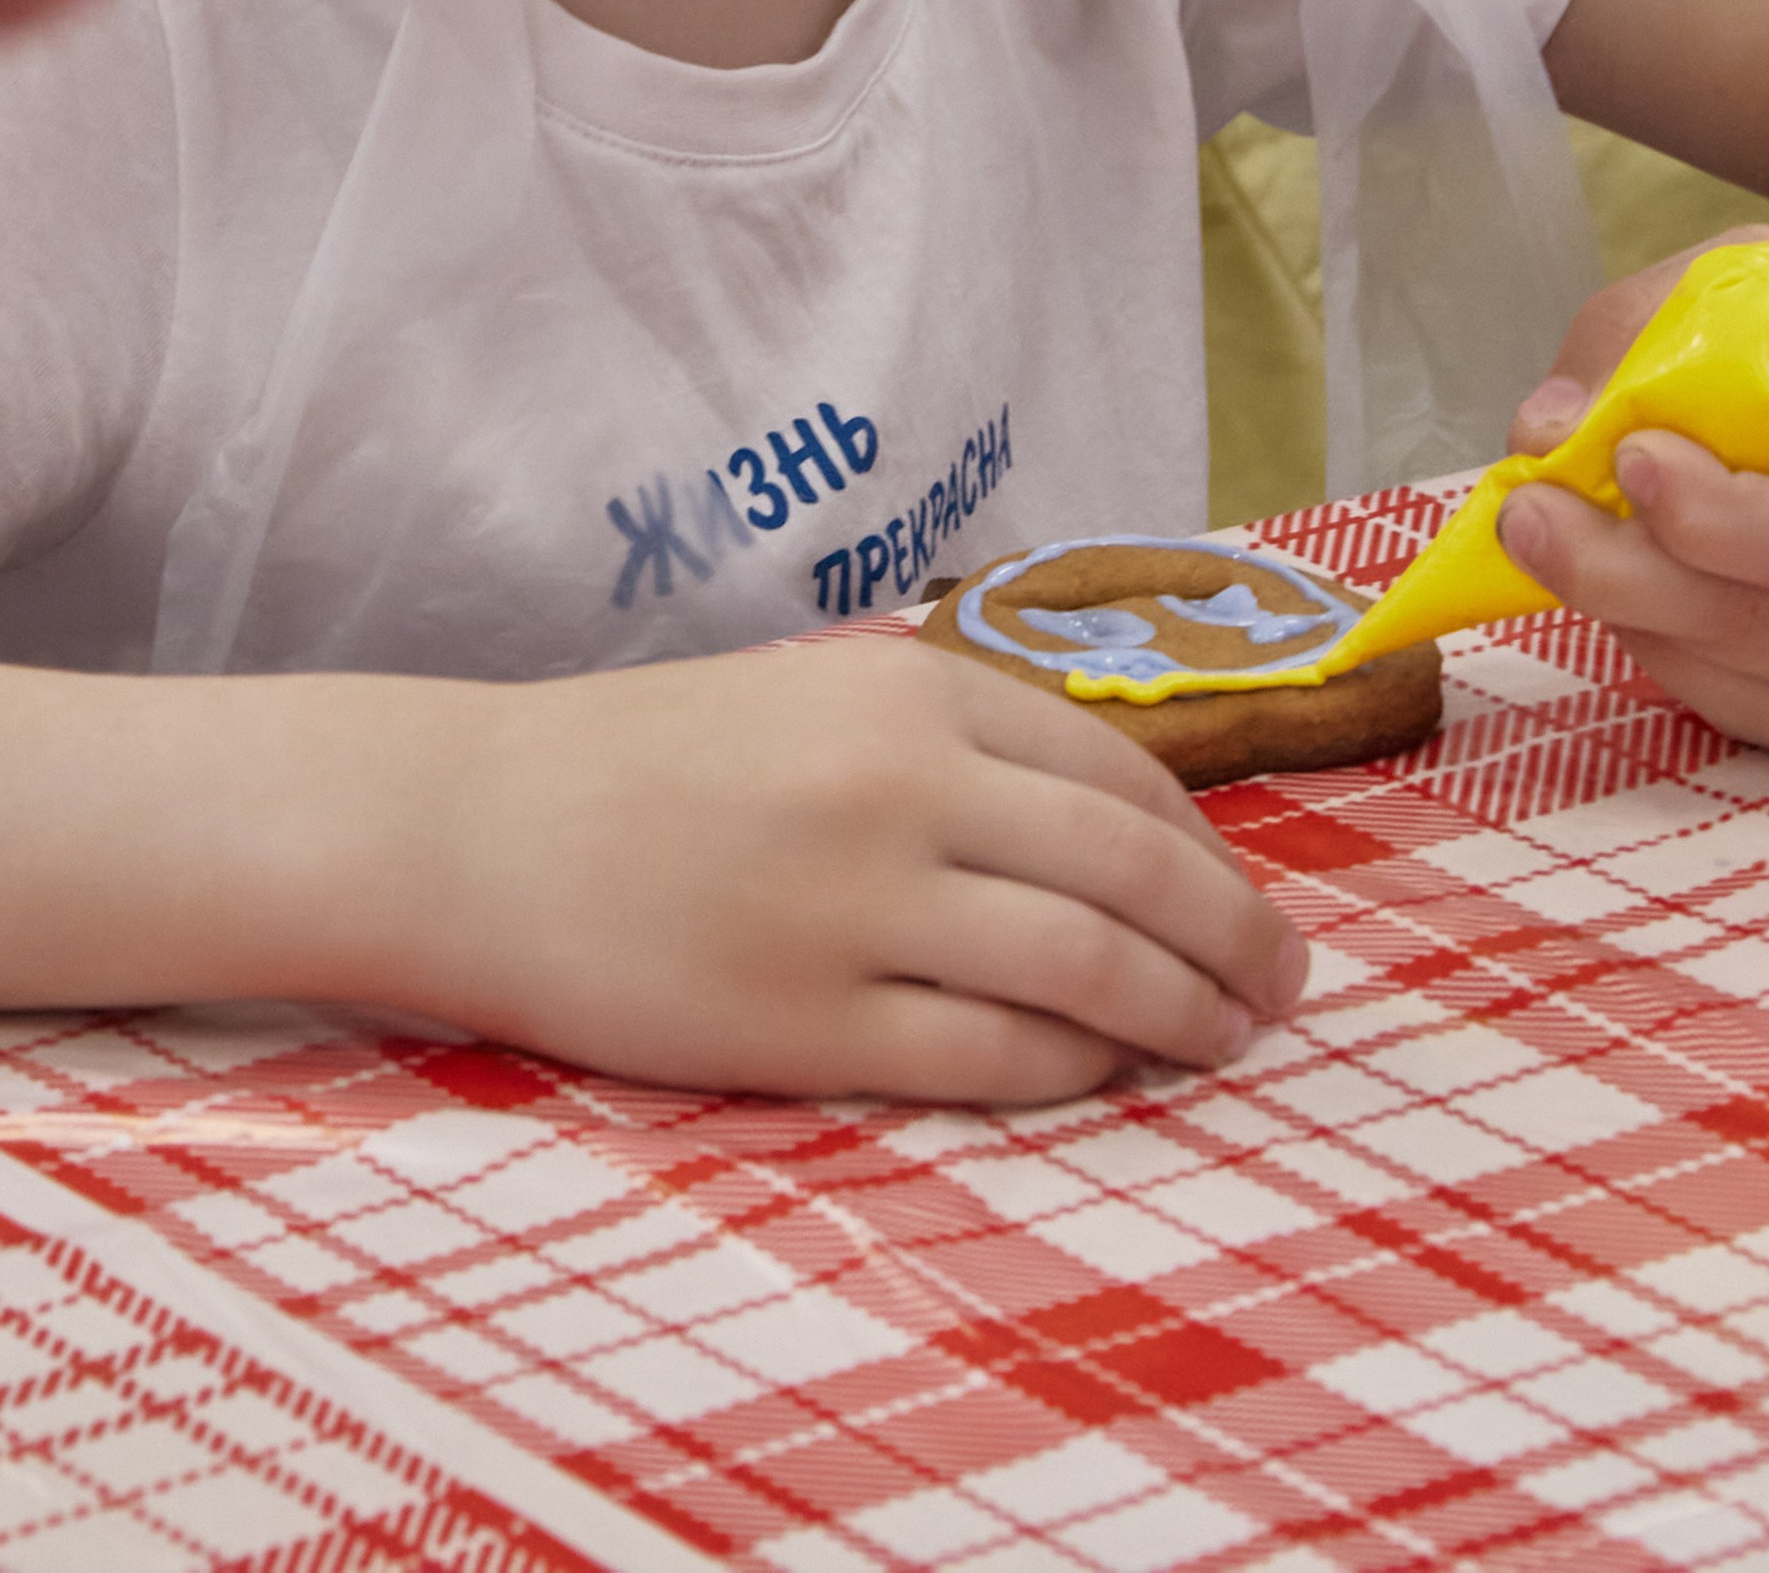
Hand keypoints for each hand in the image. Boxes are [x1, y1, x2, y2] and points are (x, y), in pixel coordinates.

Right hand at [412, 636, 1307, 1102]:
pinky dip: (1073, 1070)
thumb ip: (950, 748)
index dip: (1209, 849)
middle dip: (1236, 940)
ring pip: (1086, 968)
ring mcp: (860, 908)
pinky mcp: (811, 1022)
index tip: (1248, 899)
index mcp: (909, 691)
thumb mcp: (814, 701)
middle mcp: (903, 786)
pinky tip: (1100, 1077)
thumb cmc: (648, 763)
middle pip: (1134, 870)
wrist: (482, 825)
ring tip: (1219, 1044)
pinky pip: (990, 1054)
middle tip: (1286, 992)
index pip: (1121, 774)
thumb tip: (1114, 835)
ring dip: (1179, 1014)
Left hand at [1502, 231, 1768, 749]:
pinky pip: (1733, 706)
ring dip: (1626, 609)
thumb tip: (1548, 427)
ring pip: (1743, 668)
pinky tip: (1618, 590)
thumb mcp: (1735, 293)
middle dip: (1630, 571)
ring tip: (1552, 539)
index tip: (1628, 460)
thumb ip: (1641, 336)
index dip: (1726, 516)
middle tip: (1529, 516)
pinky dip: (1655, 649)